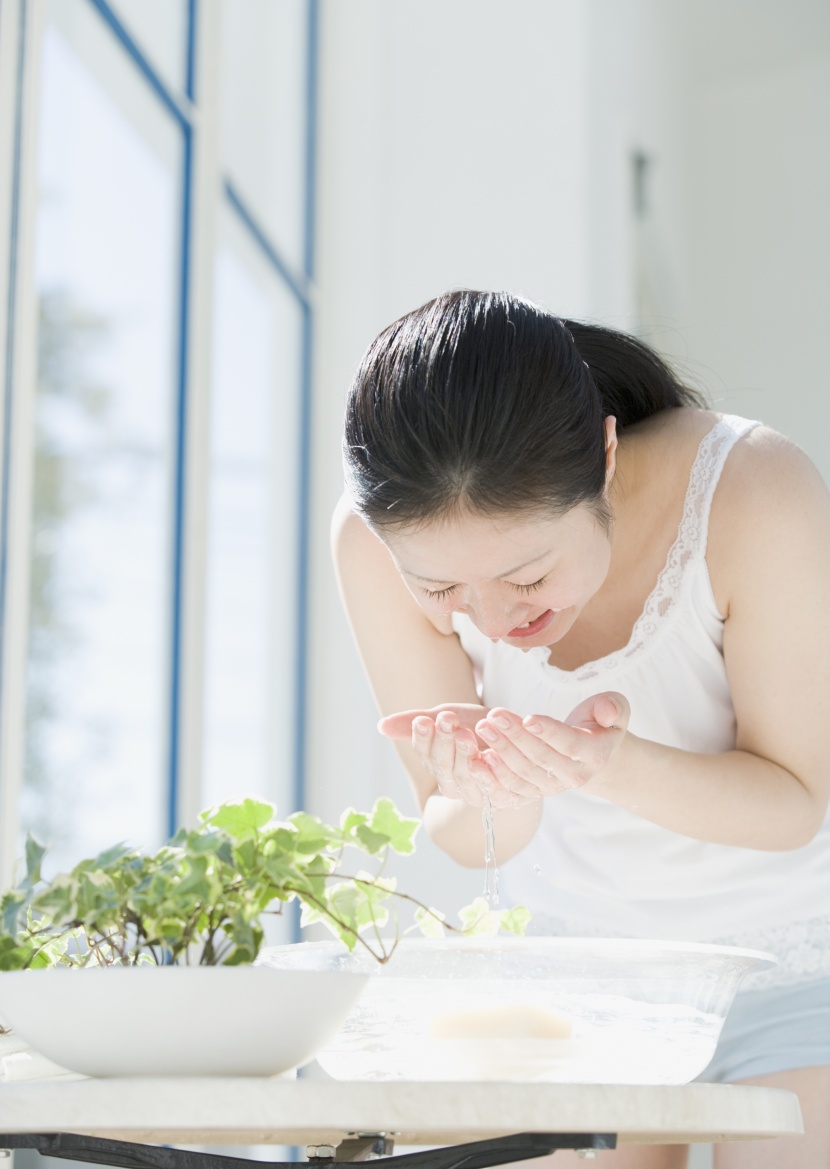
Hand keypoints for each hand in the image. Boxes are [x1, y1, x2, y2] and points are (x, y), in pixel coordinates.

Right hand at [378, 703, 524, 807]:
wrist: (517, 744)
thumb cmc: (478, 729)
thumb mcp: (449, 720)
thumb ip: (419, 722)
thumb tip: (381, 726)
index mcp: (437, 766)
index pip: (424, 753)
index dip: (423, 738)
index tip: (424, 719)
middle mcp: (453, 785)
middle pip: (442, 765)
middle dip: (443, 741)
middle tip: (447, 719)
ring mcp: (476, 793)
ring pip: (465, 777)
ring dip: (464, 754)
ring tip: (466, 733)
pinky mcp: (502, 798)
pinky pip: (493, 789)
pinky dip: (489, 774)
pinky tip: (489, 756)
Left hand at [473, 692, 629, 799]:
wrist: (598, 756)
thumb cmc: (601, 724)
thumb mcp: (616, 709)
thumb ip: (614, 707)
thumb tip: (609, 713)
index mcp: (595, 754)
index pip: (569, 743)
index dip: (548, 732)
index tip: (527, 717)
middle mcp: (575, 775)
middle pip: (541, 758)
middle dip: (515, 737)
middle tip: (493, 716)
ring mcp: (555, 786)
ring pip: (524, 773)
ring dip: (501, 751)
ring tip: (483, 728)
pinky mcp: (538, 791)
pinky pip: (514, 788)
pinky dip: (497, 775)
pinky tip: (480, 757)